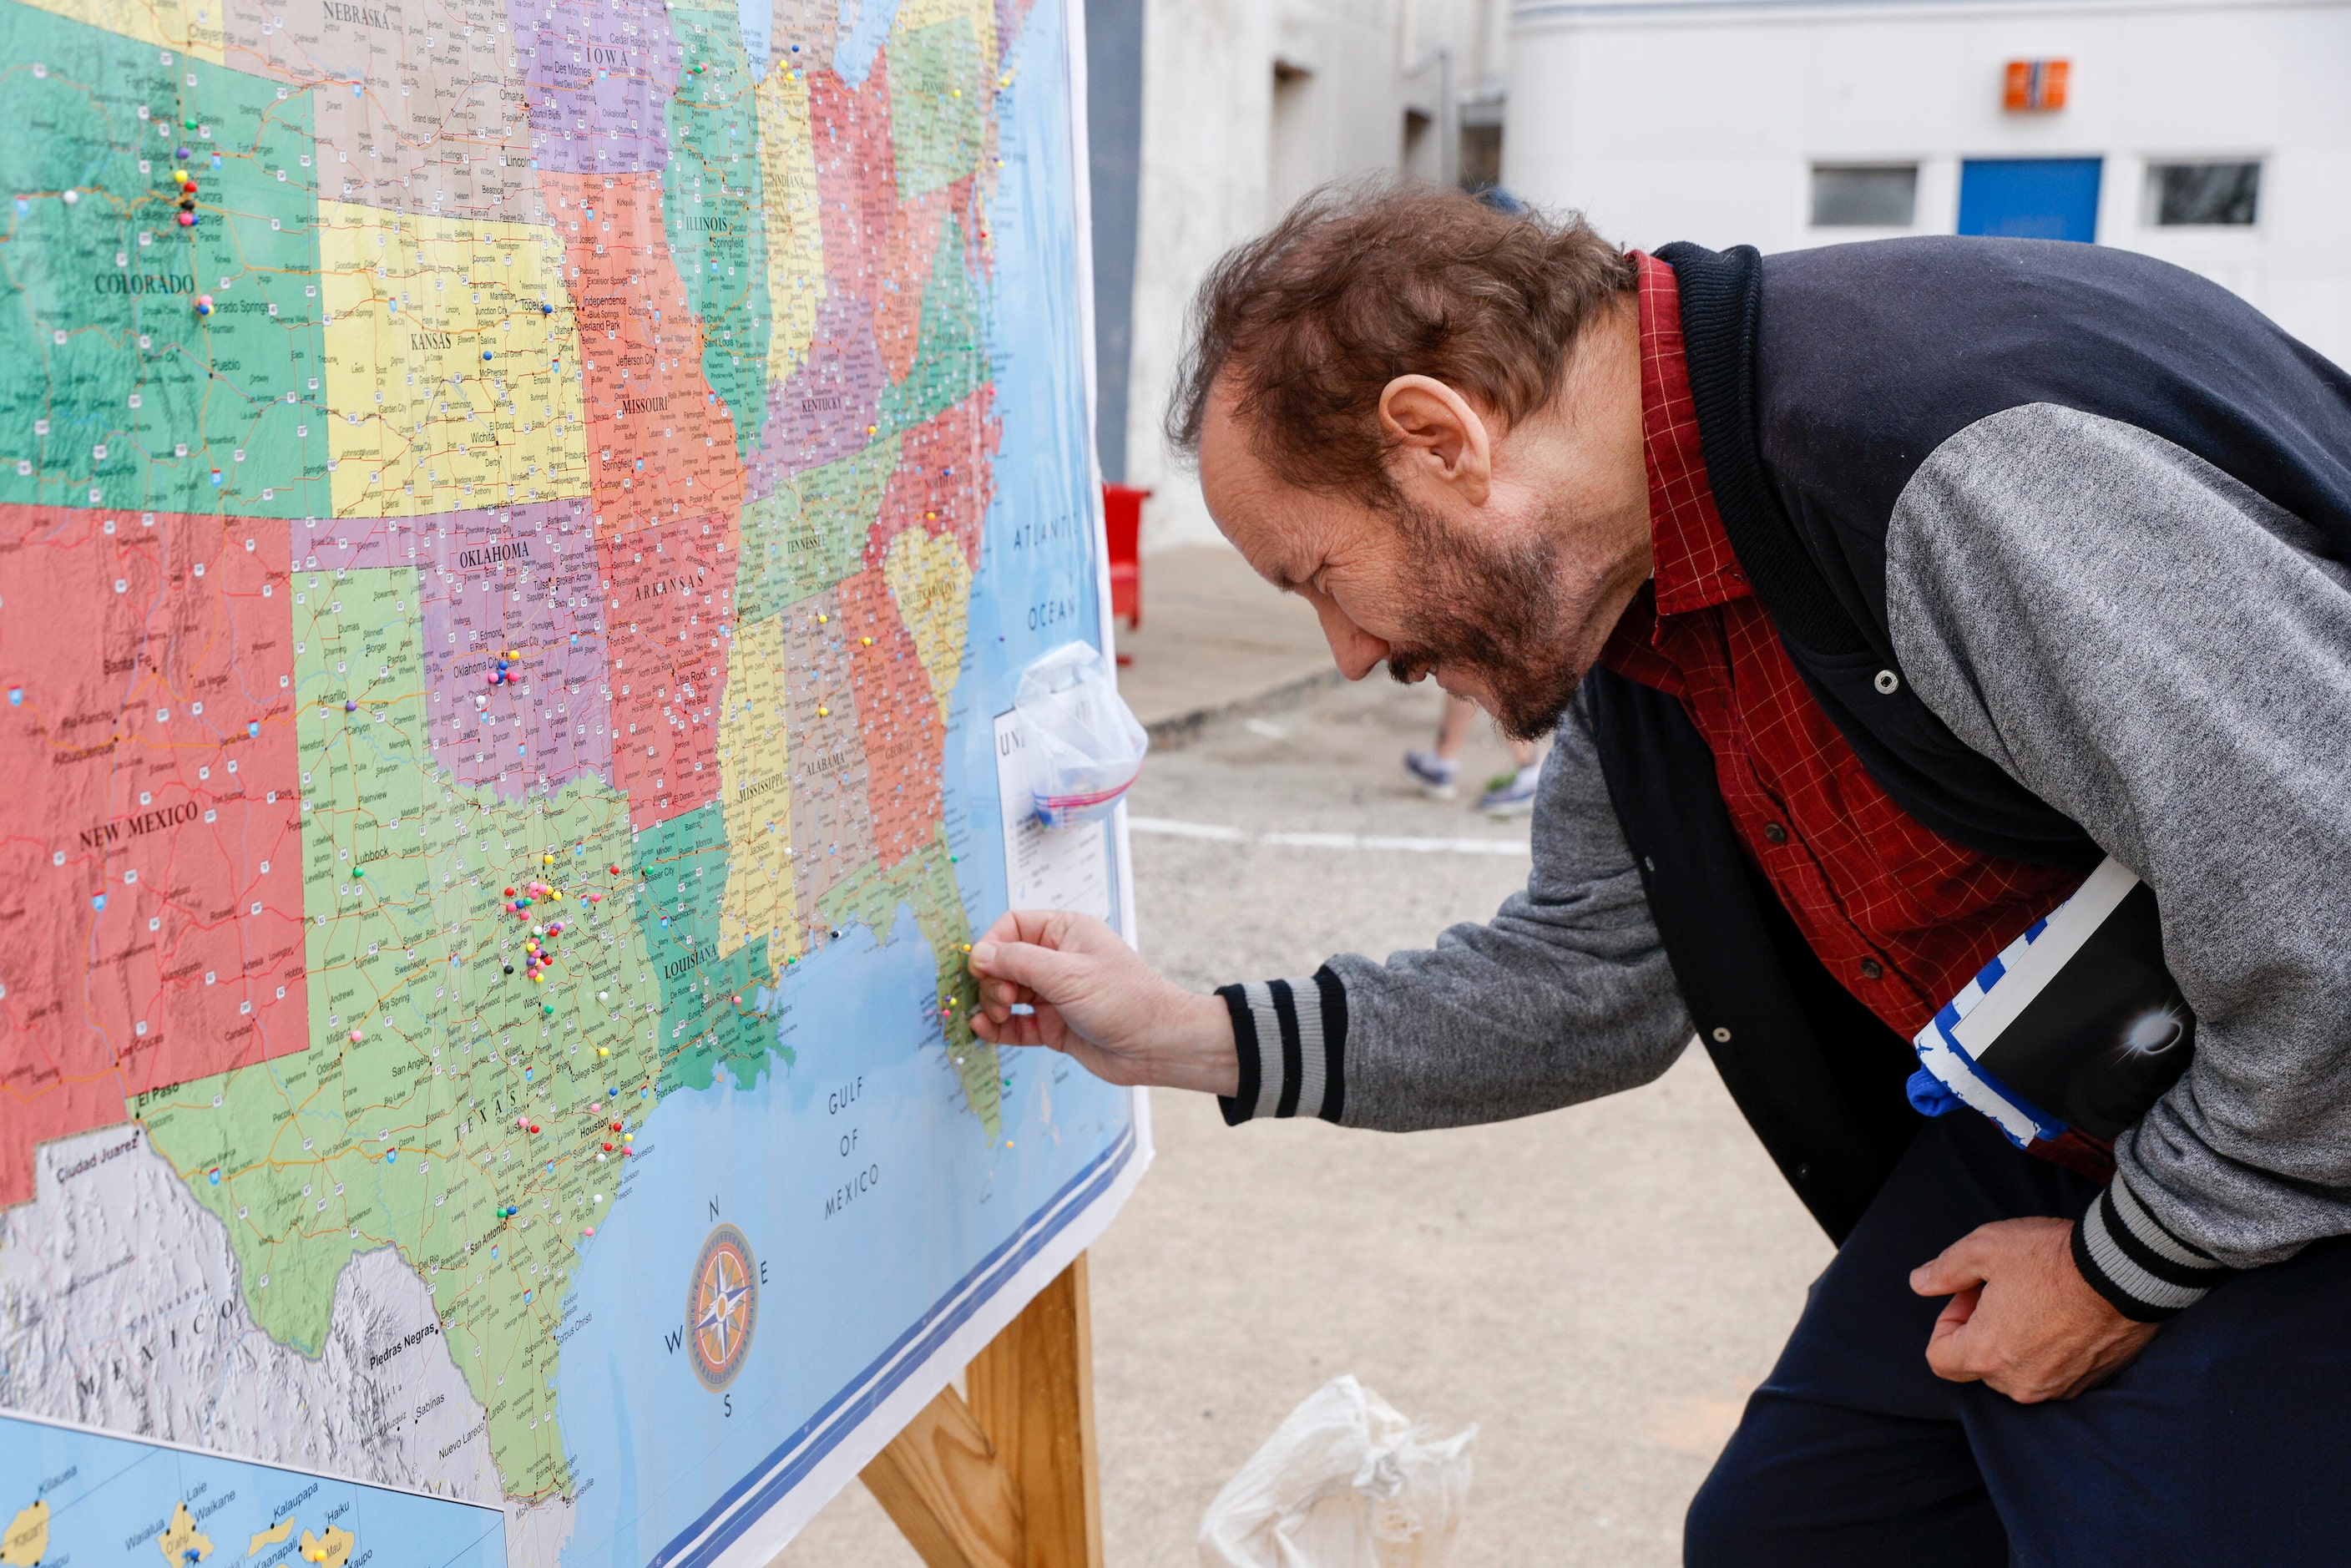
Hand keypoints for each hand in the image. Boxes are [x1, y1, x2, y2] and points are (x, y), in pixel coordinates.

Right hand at [967, 910, 1237, 1096]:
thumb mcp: (1067, 974)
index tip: (980, 968)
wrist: (1157, 1046)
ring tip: (992, 1016)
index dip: (991, 945)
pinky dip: (998, 1027)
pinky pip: (1016, 1023)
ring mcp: (1055, 995)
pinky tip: (983, 1030)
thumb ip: (1018, 962)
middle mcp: (1058, 960)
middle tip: (1002, 1000)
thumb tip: (978, 953)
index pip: (1012, 926)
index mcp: (1065, 932)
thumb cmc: (1125, 1000)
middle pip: (1004, 962)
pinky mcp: (1053, 1026)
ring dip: (992, 1004)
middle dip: (993, 981)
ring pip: (1007, 994)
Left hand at [1910, 1217, 2157, 1402]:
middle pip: (1979, 1364)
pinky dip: (2049, 1348)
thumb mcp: (1984, 1247)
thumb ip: (1945, 1269)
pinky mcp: (2088, 1381)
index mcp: (1987, 1354)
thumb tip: (1920, 1283)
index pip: (1939, 1360)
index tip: (1968, 1295)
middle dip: (1981, 1328)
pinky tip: (2062, 1312)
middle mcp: (2020, 1382)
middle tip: (2002, 1288)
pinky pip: (2053, 1371)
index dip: (1946, 1323)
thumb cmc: (2052, 1258)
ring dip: (2015, 1339)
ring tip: (2035, 1297)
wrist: (2126, 1271)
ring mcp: (2058, 1386)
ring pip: (2017, 1369)